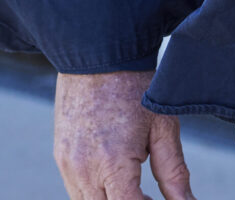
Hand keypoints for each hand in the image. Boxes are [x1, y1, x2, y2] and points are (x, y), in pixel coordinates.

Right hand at [54, 69, 195, 199]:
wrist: (96, 50)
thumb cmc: (134, 85)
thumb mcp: (162, 128)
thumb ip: (174, 175)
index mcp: (112, 163)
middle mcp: (83, 169)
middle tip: (150, 195)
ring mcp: (67, 164)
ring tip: (136, 188)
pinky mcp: (60, 156)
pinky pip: (77, 191)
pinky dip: (97, 192)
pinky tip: (117, 178)